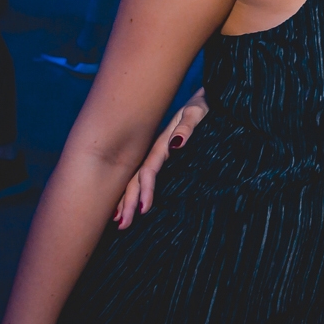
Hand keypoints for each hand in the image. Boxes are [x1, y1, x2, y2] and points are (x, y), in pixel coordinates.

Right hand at [114, 89, 207, 228]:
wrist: (206, 98)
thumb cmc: (203, 106)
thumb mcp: (197, 113)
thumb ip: (187, 127)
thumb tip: (175, 144)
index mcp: (162, 143)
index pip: (149, 170)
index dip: (144, 189)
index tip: (143, 209)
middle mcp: (155, 151)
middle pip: (136, 179)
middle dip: (127, 201)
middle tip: (122, 225)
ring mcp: (157, 154)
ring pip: (135, 180)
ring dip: (125, 199)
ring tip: (118, 221)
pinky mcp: (163, 156)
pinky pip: (143, 176)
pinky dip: (133, 191)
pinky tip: (126, 205)